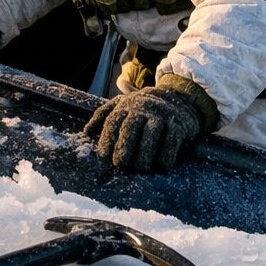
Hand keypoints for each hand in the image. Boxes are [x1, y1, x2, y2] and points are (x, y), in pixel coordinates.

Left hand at [83, 75, 214, 171]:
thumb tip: (86, 132)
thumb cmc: (143, 108)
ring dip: (145, 152)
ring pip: (152, 133)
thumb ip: (103, 116)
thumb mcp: (122, 105)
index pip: (113, 121)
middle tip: (121, 164)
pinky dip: (167, 153)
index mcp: (126, 106)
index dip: (107, 138)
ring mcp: (161, 115)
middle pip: (131, 127)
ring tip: (141, 167)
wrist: (178, 97)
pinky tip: (162, 166)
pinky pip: (172, 139)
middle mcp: (143, 108)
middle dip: (125, 146)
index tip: (104, 155)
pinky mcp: (178, 124)